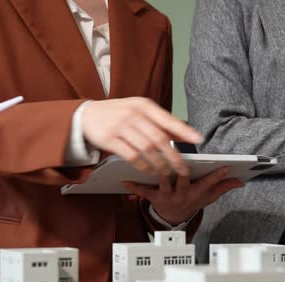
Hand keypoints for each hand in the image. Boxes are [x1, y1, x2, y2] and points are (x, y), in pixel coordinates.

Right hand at [81, 98, 202, 176]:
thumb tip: (186, 134)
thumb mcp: (139, 111)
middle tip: (183, 169)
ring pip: (146, 149)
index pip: (167, 119)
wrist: (86, 115)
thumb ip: (160, 122)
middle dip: (173, 156)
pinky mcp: (109, 139)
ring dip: (159, 164)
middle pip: (159, 138)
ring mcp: (120, 126)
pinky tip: (149, 170)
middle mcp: (133, 114)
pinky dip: (142, 165)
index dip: (184, 130)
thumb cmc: (118, 114)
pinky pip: (131, 156)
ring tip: (166, 172)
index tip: (198, 139)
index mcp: (144, 105)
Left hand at [121, 167, 243, 225]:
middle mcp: (182, 194)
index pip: (209, 182)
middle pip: (184, 180)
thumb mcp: (207, 197)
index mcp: (196, 192)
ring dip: (159, 169)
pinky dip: (134, 187)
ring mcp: (168, 196)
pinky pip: (144, 192)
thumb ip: (223, 187)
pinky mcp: (154, 198)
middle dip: (183, 168)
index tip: (224, 166)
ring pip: (164, 181)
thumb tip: (241, 182)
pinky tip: (125, 181)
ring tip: (154, 156)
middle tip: (181, 154)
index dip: (217, 175)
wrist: (172, 218)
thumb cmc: (190, 201)